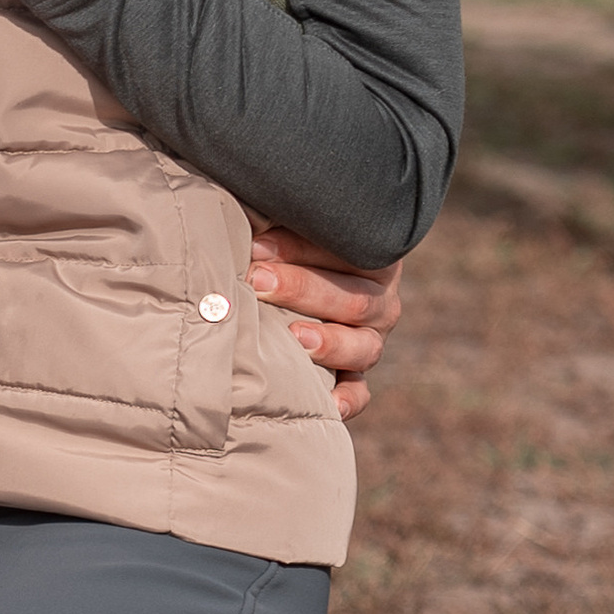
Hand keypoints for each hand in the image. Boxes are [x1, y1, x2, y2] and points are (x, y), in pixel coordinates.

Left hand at [249, 224, 405, 424]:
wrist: (283, 276)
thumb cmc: (275, 241)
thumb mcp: (282, 221)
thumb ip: (270, 216)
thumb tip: (236, 210)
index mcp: (368, 253)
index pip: (346, 249)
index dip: (300, 247)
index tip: (256, 244)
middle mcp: (376, 297)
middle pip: (351, 297)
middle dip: (302, 288)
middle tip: (258, 280)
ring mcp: (368, 338)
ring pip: (363, 346)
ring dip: (329, 342)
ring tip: (295, 338)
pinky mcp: (354, 374)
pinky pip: (360, 392)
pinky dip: (348, 400)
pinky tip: (330, 404)